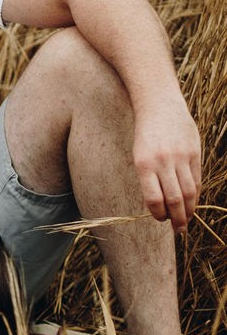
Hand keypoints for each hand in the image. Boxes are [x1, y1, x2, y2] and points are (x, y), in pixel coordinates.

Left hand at [132, 98, 201, 230]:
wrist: (159, 104)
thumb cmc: (146, 134)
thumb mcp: (139, 155)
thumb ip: (149, 179)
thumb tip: (161, 206)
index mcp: (143, 164)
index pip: (154, 199)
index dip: (159, 214)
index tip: (161, 219)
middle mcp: (163, 161)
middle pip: (175, 199)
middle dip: (177, 219)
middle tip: (178, 230)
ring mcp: (181, 156)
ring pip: (189, 192)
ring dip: (189, 210)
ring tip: (186, 220)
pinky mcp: (194, 152)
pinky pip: (196, 179)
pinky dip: (195, 194)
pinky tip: (192, 202)